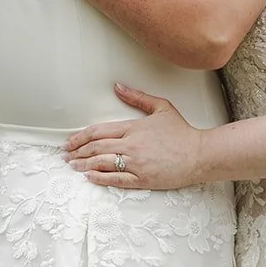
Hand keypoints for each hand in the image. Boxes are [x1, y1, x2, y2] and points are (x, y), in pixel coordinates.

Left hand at [63, 84, 206, 190]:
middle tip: (66, 155)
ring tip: (73, 166)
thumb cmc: (181, 132)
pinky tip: (89, 178)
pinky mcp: (142, 179)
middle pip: (96, 148)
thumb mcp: (161, 107)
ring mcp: (136, 164)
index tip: (70, 141)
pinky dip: (99, 178)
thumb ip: (137, 97)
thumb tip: (118, 87)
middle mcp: (131, 146)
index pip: (99, 131)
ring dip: (84, 165)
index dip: (80, 137)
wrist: (199, 154)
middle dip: (77, 152)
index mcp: (133, 128)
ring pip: (102, 164)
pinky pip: (115, 179)